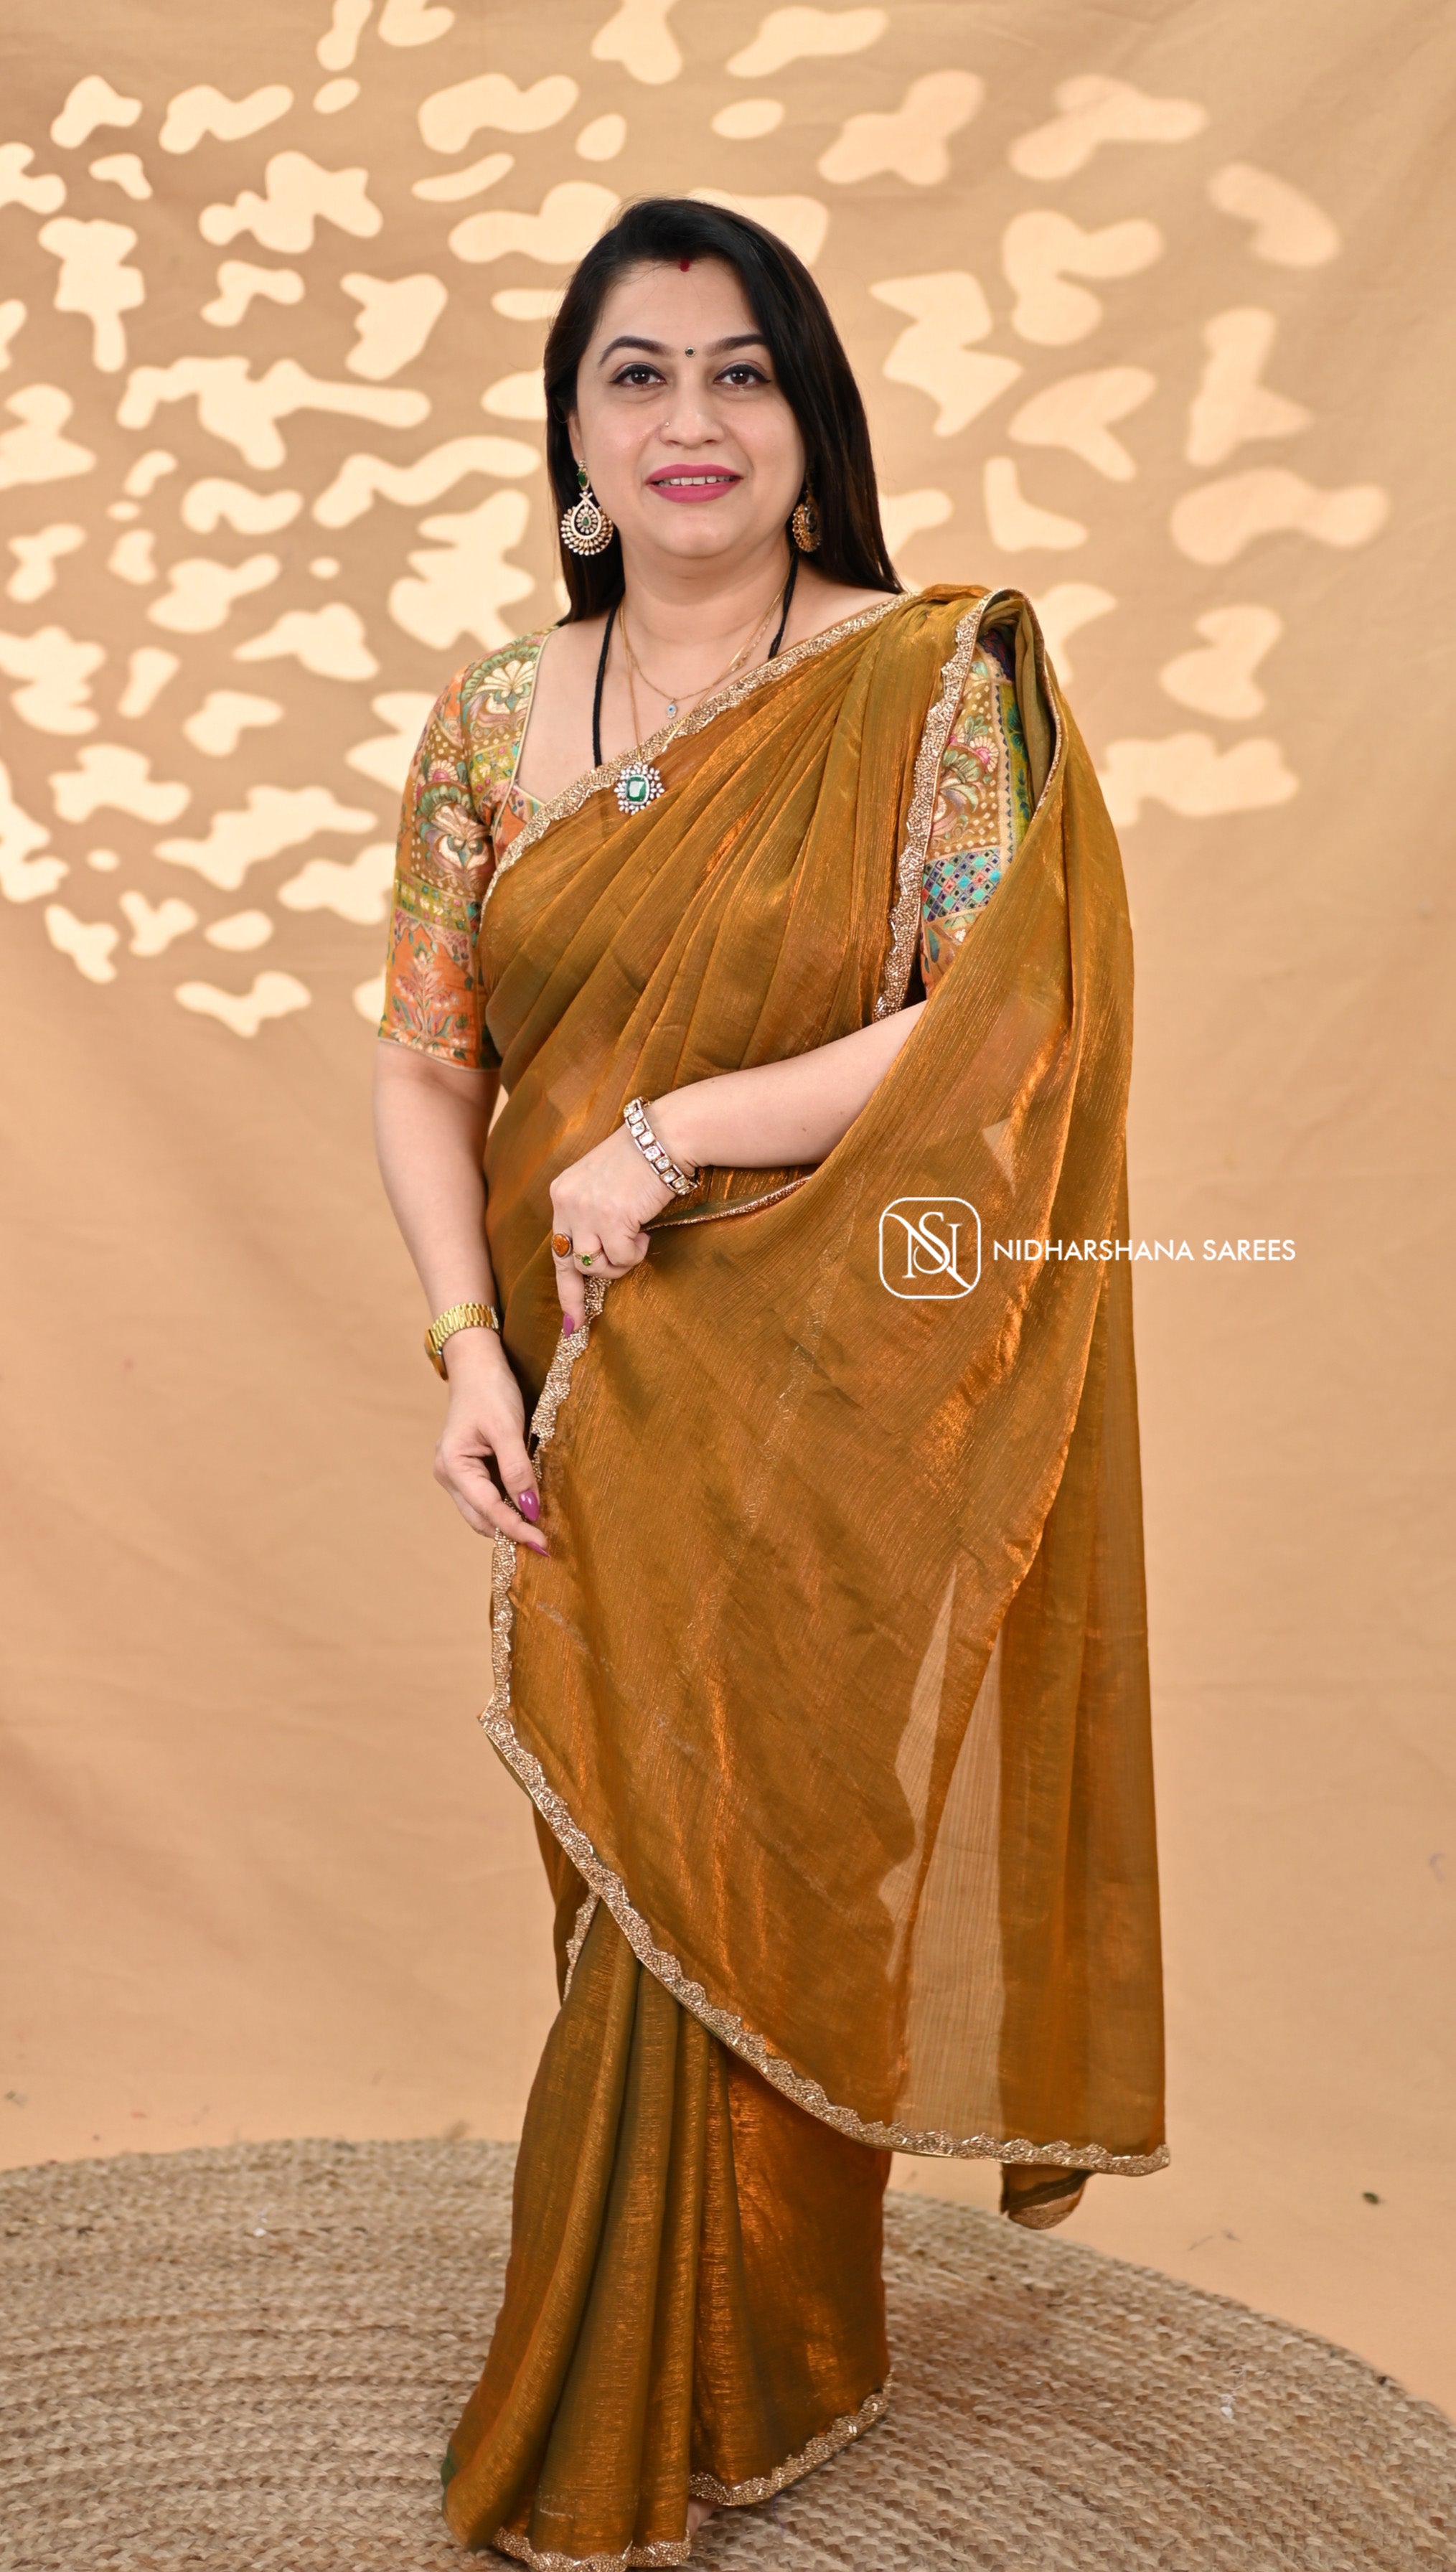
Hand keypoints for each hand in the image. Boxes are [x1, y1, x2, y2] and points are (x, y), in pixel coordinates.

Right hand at [433, 1331, 546, 1551]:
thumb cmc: (489, 1390)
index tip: (543, 1543)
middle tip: (545, 1545)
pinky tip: (528, 1507)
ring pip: (484, 1511)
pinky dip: (508, 1504)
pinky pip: (489, 1496)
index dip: (517, 1528)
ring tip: (541, 1530)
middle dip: (511, 1532)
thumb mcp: (507, 1428)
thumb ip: (518, 1470)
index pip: (489, 1509)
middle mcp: (449, 1475)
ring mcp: (457, 1473)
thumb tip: (530, 1508)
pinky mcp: (470, 1469)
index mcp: (453, 1465)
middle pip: (482, 1518)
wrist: (478, 1365)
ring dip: (510, 1521)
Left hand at [549, 1122, 675, 1331]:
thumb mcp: (602, 1182)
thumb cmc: (642, 1159)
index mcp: (562, 1192)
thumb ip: (591, 1213)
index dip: (564, 1285)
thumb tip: (595, 1256)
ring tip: (636, 1242)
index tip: (569, 1317)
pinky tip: (646, 1231)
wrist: (664, 1138)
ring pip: (595, 1265)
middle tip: (582, 1320)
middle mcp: (568, 1202)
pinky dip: (637, 1253)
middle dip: (578, 1293)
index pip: (557, 1246)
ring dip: (619, 1263)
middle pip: (570, 1262)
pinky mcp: (611, 1219)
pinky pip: (622, 1258)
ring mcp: (588, 1211)